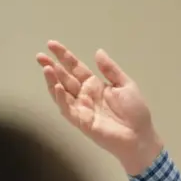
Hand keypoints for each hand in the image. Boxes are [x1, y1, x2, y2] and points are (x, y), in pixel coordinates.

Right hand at [36, 41, 162, 174]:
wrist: (140, 136)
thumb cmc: (135, 112)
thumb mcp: (125, 85)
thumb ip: (110, 70)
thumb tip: (98, 51)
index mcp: (95, 85)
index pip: (76, 67)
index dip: (64, 56)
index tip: (52, 44)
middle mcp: (85, 95)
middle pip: (65, 78)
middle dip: (52, 67)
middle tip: (40, 56)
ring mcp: (81, 108)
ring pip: (62, 93)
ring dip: (53, 81)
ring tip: (46, 68)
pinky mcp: (81, 121)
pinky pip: (68, 109)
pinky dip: (61, 99)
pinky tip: (57, 87)